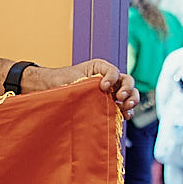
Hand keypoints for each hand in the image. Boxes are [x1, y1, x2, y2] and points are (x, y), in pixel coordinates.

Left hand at [23, 59, 137, 115]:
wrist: (51, 89)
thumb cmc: (60, 81)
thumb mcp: (71, 80)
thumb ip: (84, 85)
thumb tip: (92, 93)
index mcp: (99, 68)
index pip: (113, 71)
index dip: (111, 78)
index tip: (102, 87)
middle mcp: (108, 79)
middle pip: (126, 81)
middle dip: (127, 89)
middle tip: (120, 98)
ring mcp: (111, 92)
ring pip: (129, 93)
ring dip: (132, 100)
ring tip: (126, 108)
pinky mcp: (109, 104)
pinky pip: (123, 106)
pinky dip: (127, 110)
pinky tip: (125, 115)